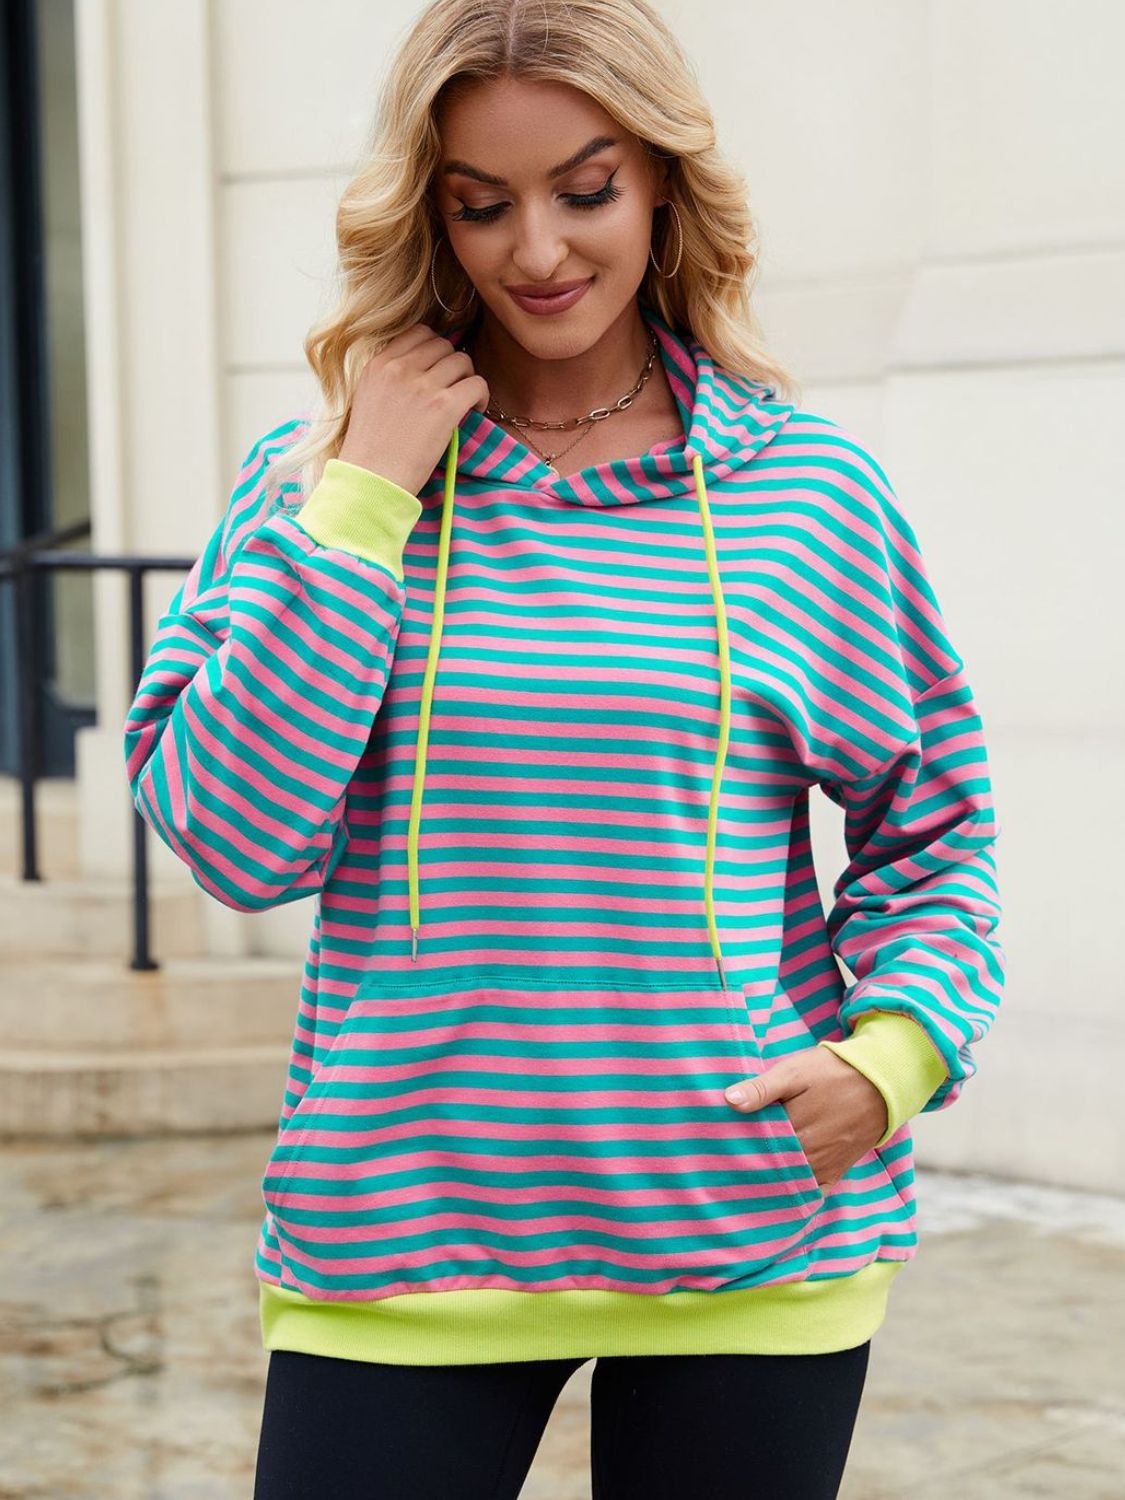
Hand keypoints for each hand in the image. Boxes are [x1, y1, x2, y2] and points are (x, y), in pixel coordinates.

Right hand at [337, 322, 489, 496]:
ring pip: (462, 360)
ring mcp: (422, 386)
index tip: (438, 369)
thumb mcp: (367, 398)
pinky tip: (474, 411)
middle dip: (452, 364)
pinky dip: (481, 396)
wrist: (371, 480)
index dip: (435, 349)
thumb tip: (423, 368)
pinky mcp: (444, 407)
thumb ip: (389, 377)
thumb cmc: (370, 450)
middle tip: (453, 389)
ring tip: (463, 402)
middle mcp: (399, 368)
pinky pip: (476, 384)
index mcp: (378, 364)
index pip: (419, 333)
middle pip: (443, 344)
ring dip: (467, 379)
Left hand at [723, 1046, 887, 1192]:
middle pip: (772, 1165)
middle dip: (752, 1163)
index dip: (739, 1143)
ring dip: (770, 1178)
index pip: (758, 1144)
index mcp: (795, 1126)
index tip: (721, 1142)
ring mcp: (825, 1164)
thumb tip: (729, 1101)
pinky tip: (778, 1190)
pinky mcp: (837, 1171)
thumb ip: (763, 1088)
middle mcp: (811, 1152)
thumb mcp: (795, 1071)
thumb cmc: (832, 1072)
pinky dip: (796, 1192)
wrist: (881, 1082)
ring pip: (790, 1180)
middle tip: (727, 1161)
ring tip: (745, 1175)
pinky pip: (813, 1190)